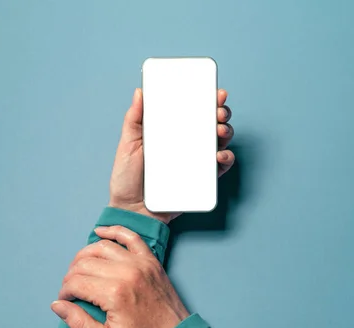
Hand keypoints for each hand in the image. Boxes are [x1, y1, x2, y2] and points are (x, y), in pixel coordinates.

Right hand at [50, 225, 190, 327]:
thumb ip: (80, 324)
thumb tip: (58, 305)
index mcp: (115, 294)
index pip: (76, 282)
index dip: (65, 292)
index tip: (65, 301)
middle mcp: (127, 272)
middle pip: (86, 263)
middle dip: (72, 275)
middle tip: (71, 289)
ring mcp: (141, 264)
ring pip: (103, 247)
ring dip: (85, 255)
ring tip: (79, 269)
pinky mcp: (151, 261)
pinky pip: (131, 237)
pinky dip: (114, 231)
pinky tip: (100, 232)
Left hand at [108, 88, 235, 223]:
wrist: (131, 210)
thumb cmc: (127, 178)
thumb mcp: (128, 145)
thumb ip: (133, 119)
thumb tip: (139, 92)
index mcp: (171, 131)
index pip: (192, 110)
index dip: (206, 98)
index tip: (214, 91)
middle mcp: (187, 144)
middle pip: (210, 122)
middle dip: (220, 112)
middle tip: (217, 111)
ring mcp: (196, 161)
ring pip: (220, 141)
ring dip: (227, 131)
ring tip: (219, 130)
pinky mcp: (201, 180)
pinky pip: (220, 167)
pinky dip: (226, 159)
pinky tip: (220, 155)